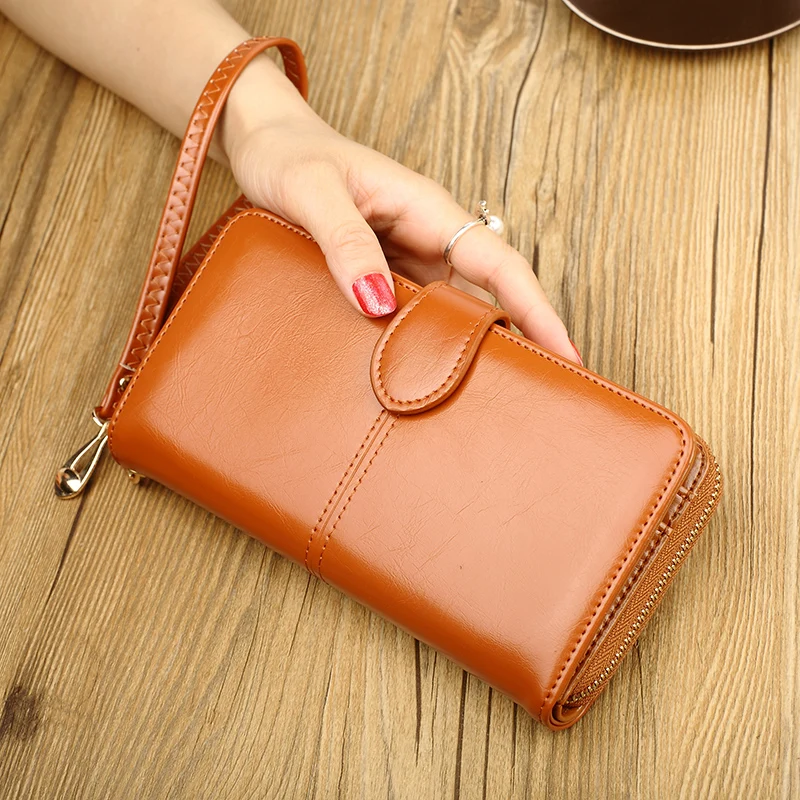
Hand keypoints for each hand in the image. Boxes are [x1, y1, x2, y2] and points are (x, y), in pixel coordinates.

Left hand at [221, 59, 581, 364]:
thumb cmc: (291, 157)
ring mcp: (407, 260)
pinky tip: (415, 372)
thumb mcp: (313, 193)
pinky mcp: (385, 276)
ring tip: (477, 397)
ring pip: (450, 309)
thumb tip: (378, 304)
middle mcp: (427, 238)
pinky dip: (420, 342)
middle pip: (487, 294)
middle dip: (514, 338)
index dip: (536, 308)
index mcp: (427, 210)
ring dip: (463, 347)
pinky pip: (413, 313)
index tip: (565, 352)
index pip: (499, 264)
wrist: (265, 149)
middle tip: (530, 394)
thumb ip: (346, 244)